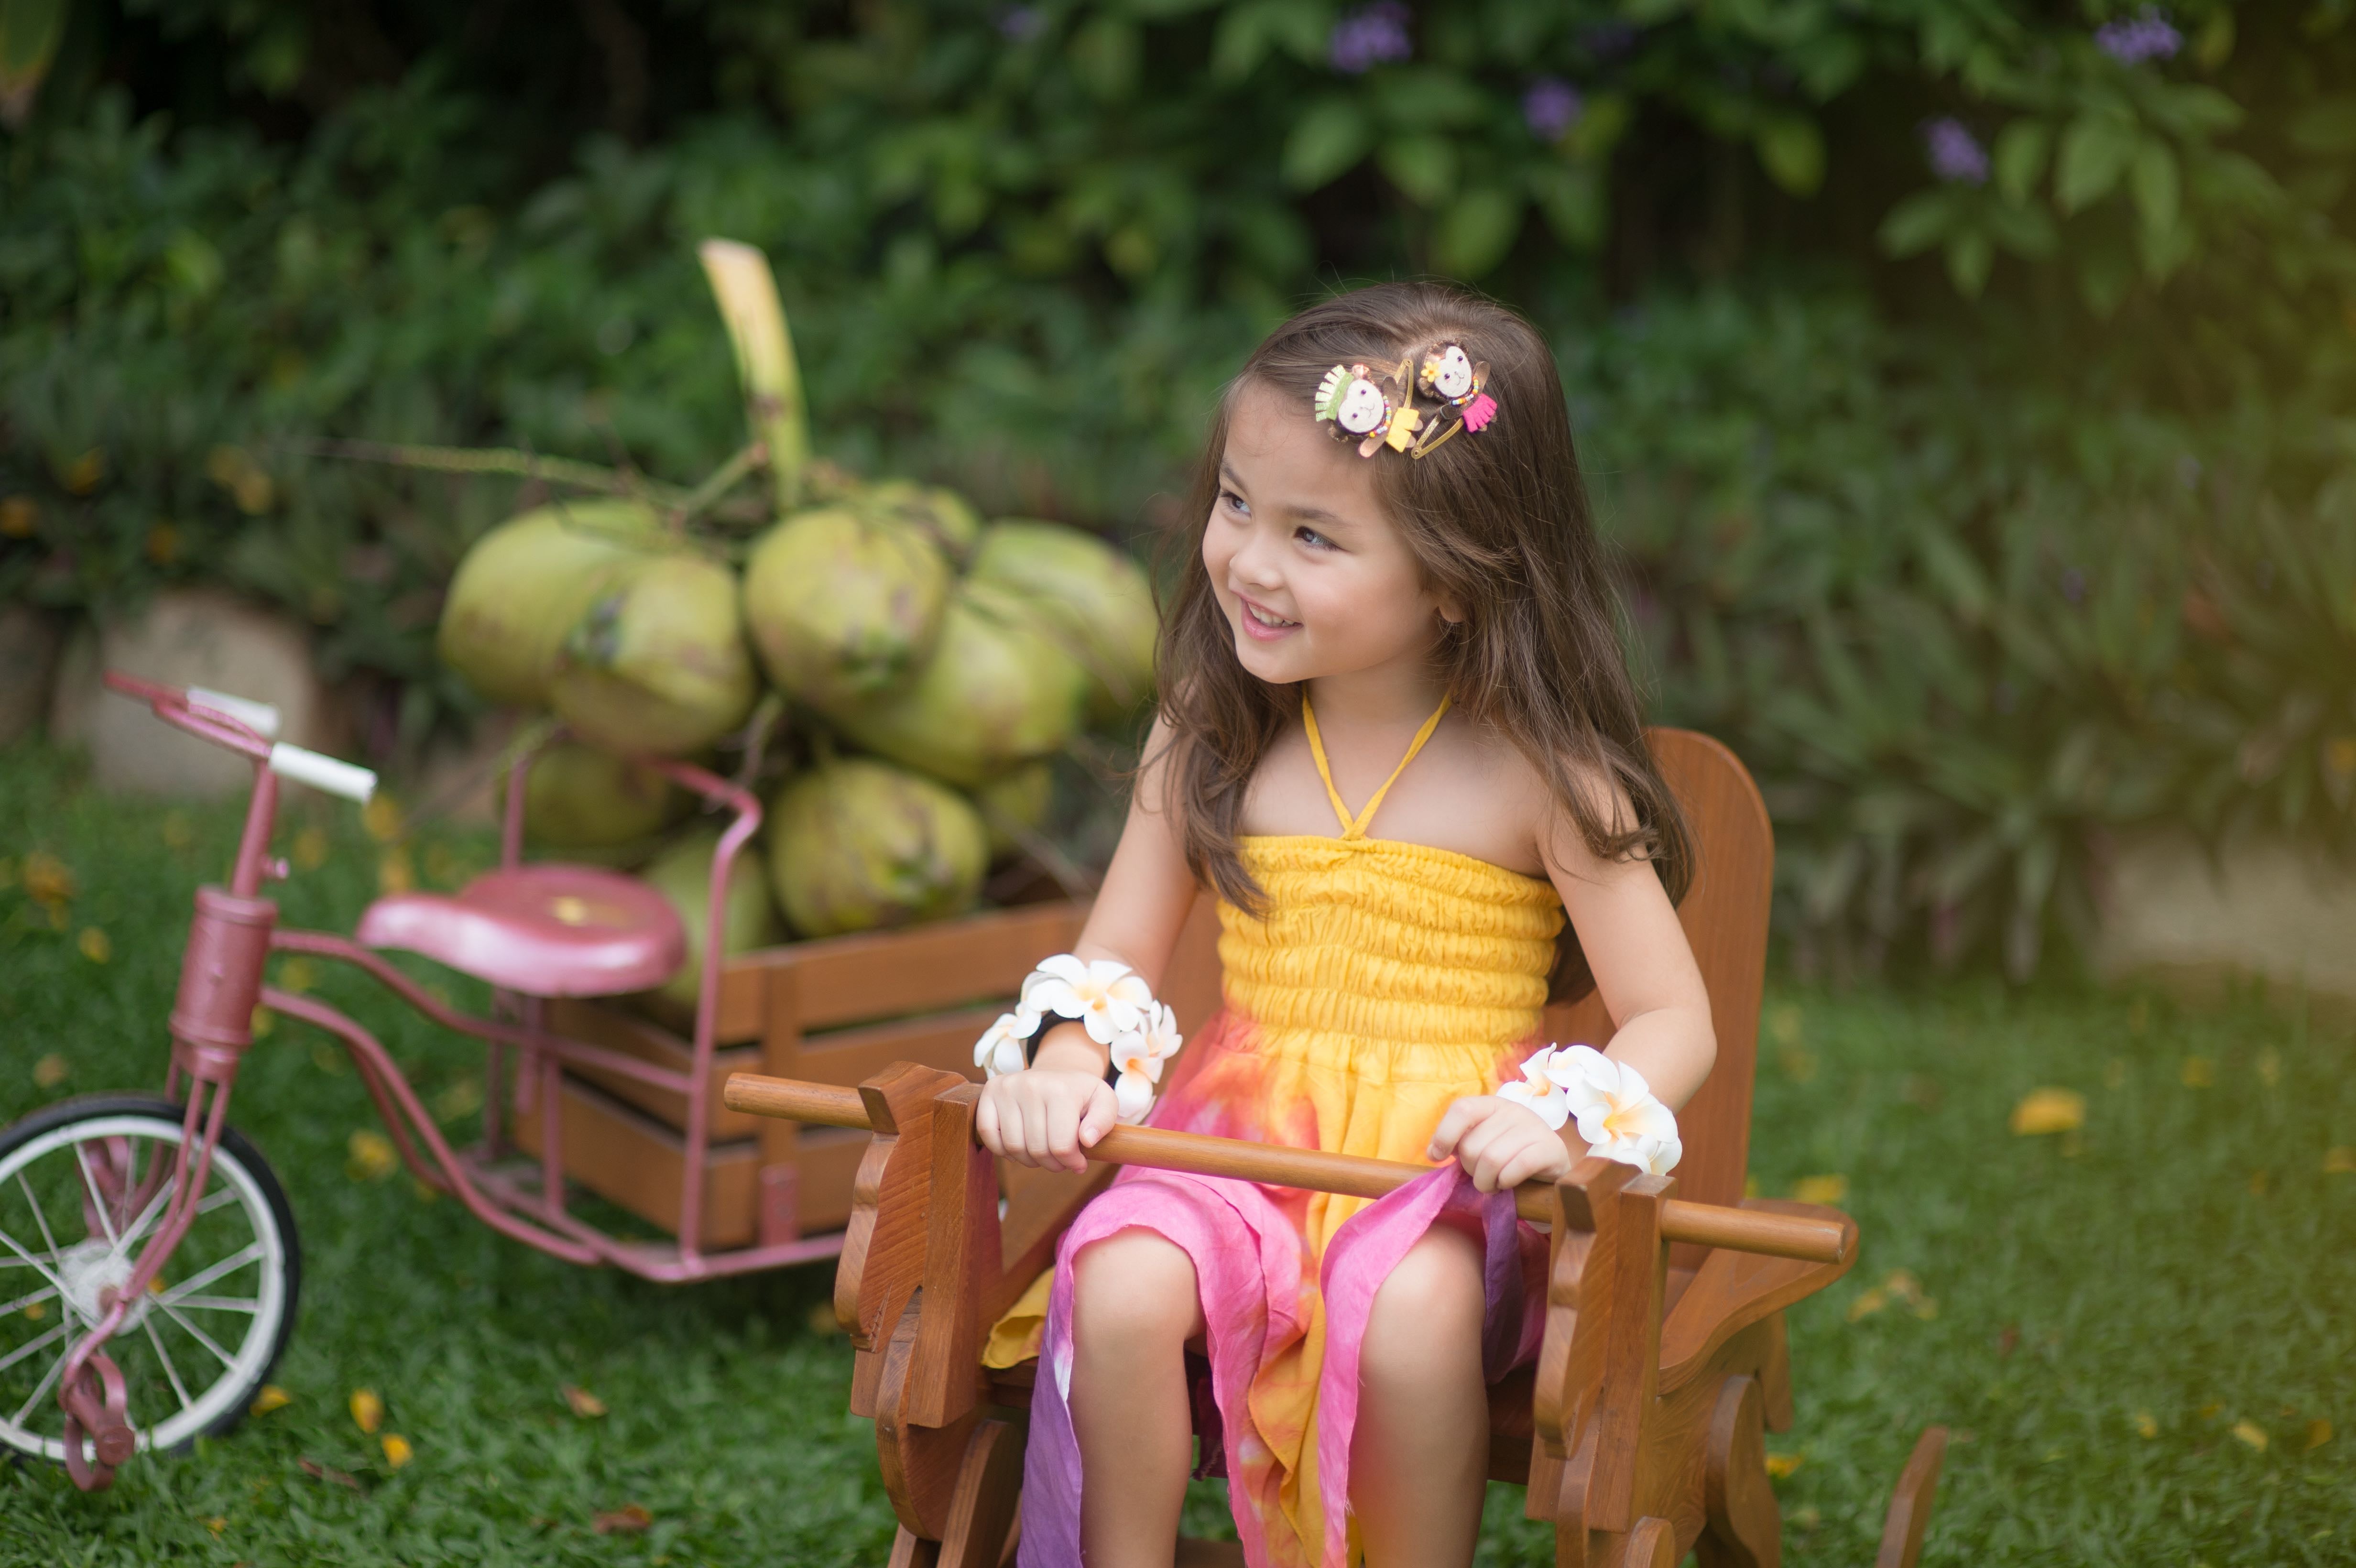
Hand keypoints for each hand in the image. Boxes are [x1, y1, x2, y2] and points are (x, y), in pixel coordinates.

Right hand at [977, 1069, 1118, 1172]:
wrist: (1057, 1073)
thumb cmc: (1080, 1094)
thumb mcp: (1104, 1102)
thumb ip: (1104, 1121)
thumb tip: (1087, 1140)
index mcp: (1060, 1089)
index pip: (1061, 1146)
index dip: (1072, 1162)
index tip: (1079, 1162)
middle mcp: (1030, 1085)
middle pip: (1037, 1150)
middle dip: (1053, 1164)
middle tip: (1061, 1159)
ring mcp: (1006, 1087)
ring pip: (1013, 1147)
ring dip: (1030, 1160)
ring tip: (1043, 1152)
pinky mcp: (989, 1092)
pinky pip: (989, 1135)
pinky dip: (1004, 1150)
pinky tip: (1021, 1146)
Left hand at [1427, 1095, 1573, 1193]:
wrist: (1550, 1164)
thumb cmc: (1508, 1154)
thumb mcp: (1482, 1142)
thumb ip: (1458, 1143)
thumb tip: (1433, 1152)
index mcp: (1491, 1104)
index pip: (1461, 1110)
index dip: (1444, 1134)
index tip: (1437, 1157)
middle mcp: (1513, 1110)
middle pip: (1472, 1146)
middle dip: (1471, 1169)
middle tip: (1483, 1174)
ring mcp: (1534, 1127)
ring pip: (1492, 1160)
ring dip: (1487, 1182)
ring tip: (1494, 1183)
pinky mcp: (1551, 1148)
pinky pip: (1516, 1168)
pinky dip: (1506, 1182)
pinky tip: (1508, 1183)